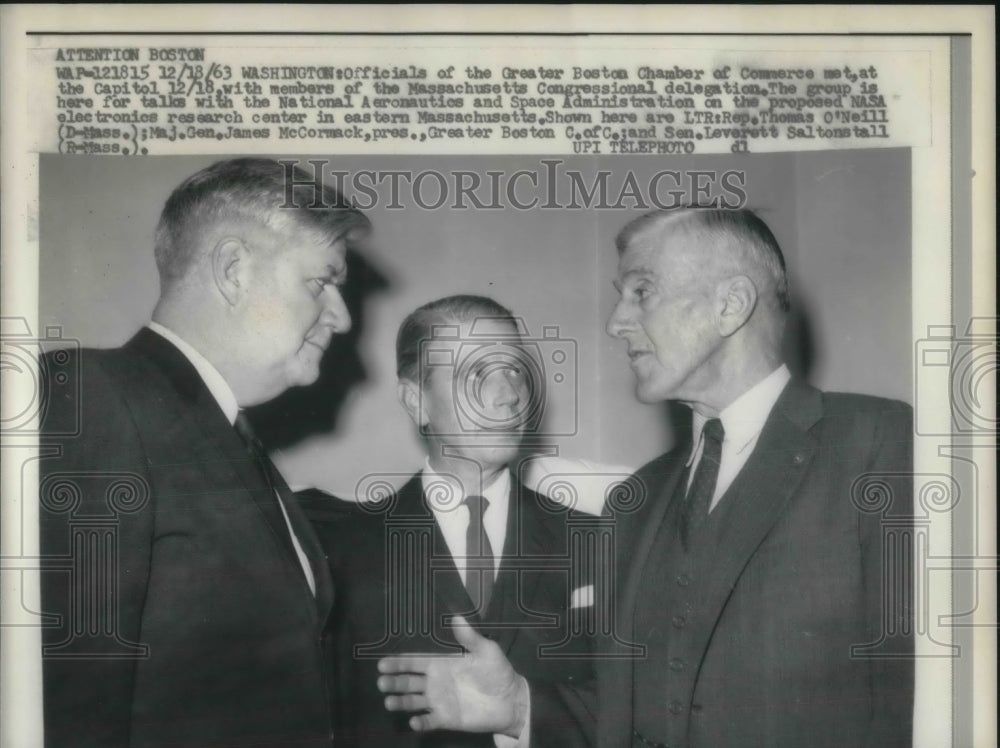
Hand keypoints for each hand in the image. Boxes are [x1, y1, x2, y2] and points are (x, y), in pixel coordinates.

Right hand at [377, 616, 529, 736]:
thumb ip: (469, 637)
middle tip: (381, 682)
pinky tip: (414, 721)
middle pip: (408, 682)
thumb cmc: (498, 672)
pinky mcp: (446, 719)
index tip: (382, 663)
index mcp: (441, 664)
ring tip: (389, 702)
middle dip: (394, 681)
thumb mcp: (486, 650)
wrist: (511, 699)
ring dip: (400, 702)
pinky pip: (429, 721)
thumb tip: (456, 616)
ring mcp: (439, 701)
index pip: (415, 662)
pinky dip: (420, 722)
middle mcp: (435, 682)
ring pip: (413, 701)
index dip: (398, 662)